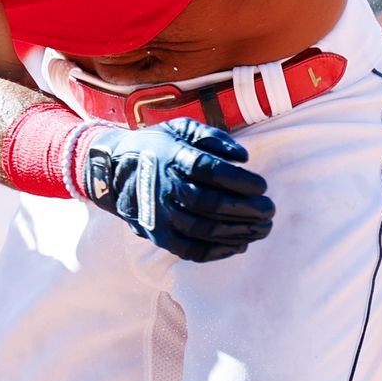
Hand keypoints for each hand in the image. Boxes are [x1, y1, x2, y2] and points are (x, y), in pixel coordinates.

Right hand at [78, 120, 274, 261]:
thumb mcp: (181, 129)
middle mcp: (163, 186)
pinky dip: (217, 251)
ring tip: (261, 229)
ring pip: (202, 229)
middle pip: (209, 203)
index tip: (262, 186)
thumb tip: (243, 157)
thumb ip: (213, 138)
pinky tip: (238, 245)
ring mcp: (158, 214)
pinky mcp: (157, 235)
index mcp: (171, 157)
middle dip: (245, 209)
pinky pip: (189, 250)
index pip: (210, 171)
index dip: (240, 181)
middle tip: (269, 210)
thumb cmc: (157, 147)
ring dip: (237, 232)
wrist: (112, 170)